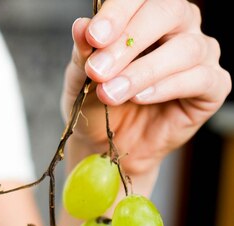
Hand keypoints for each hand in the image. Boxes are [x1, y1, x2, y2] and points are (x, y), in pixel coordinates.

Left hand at [62, 0, 230, 175]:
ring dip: (142, 71)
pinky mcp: (213, 86)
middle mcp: (179, 26)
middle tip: (98, 70)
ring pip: (184, 48)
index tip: (93, 36)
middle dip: (129, 40)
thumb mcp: (80, 78)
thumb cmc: (97, 103)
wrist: (107, 145)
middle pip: (169, 11)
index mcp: (145, 13)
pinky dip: (166, 87)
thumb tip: (81, 25)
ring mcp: (200, 54)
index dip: (118, 12)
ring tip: (110, 93)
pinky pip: (199, 78)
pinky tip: (140, 97)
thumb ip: (83, 52)